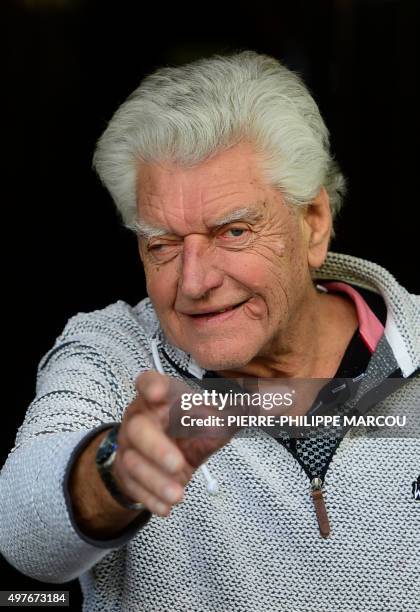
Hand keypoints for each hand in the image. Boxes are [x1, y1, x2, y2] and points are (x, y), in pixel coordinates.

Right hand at [112, 371, 231, 516]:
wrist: (166, 459)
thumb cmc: (190, 429)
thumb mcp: (216, 419)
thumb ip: (242, 411)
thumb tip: (277, 399)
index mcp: (160, 399)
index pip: (149, 382)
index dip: (151, 385)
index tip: (157, 392)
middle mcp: (140, 419)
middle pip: (138, 428)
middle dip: (156, 448)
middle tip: (178, 464)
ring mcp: (130, 447)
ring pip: (134, 462)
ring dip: (156, 481)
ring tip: (178, 495)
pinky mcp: (127, 473)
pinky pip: (133, 486)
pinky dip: (150, 498)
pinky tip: (166, 506)